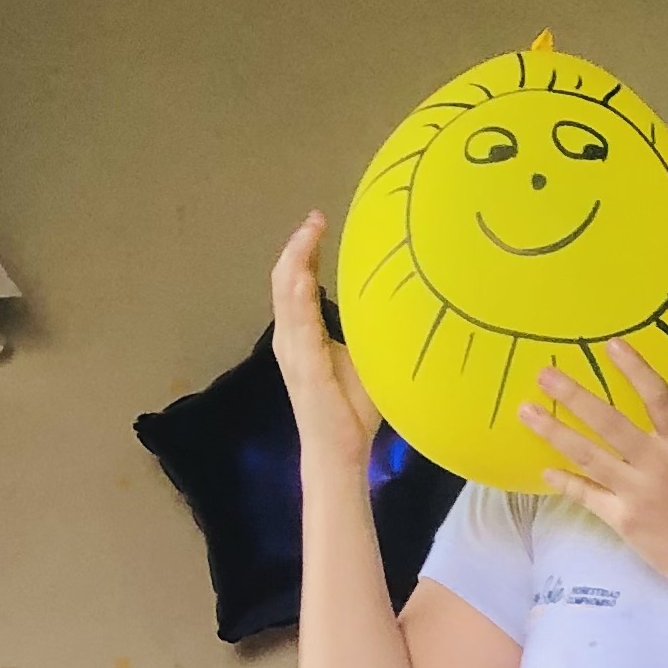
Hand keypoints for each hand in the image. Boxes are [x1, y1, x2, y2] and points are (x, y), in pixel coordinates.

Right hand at [271, 214, 381, 468]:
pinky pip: (299, 325)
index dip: (302, 249)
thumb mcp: (360, 354)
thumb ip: (361, 327)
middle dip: (298, 245)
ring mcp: (294, 352)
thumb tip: (383, 299)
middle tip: (315, 217)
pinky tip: (308, 274)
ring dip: (296, 261)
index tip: (317, 221)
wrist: (341, 450)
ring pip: (286, 295)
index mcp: (300, 333)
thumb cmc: (351, 408)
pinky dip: (300, 297)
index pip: (294, 280)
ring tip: (308, 233)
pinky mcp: (305, 368)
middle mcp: (289, 338)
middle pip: (284, 279)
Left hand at [524, 342, 667, 599]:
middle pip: (610, 423)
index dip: (635, 369)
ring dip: (555, 433)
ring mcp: (638, 493)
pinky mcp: (624, 520)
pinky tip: (544, 469)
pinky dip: (565, 482)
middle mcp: (658, 464)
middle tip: (544, 374)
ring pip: (589, 457)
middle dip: (575, 396)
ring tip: (526, 412)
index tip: (610, 344)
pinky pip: (588, 496)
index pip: (658, 397)